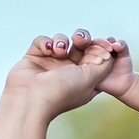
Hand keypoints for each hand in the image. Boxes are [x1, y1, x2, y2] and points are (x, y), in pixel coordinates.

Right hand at [5, 29, 127, 118]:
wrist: (30, 100)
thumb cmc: (61, 92)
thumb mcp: (91, 79)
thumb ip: (104, 64)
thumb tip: (108, 52)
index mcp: (85, 78)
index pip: (97, 56)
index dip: (101, 47)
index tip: (105, 44)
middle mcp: (69, 71)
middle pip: (81, 45)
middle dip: (82, 38)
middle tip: (80, 40)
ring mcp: (51, 64)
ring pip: (62, 41)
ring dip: (61, 41)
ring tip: (58, 51)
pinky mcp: (35, 58)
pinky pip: (43, 41)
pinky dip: (45, 42)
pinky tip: (47, 50)